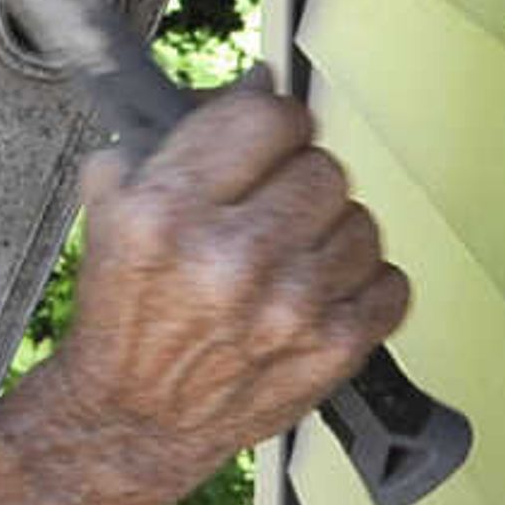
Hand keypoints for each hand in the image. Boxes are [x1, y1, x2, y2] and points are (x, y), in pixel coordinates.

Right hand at [43, 86, 410, 496]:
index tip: (270, 138)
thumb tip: (253, 85)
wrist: (134, 419)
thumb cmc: (128, 315)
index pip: (271, 116)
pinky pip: (390, 282)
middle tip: (272, 208)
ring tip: (293, 256)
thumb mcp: (113, 210)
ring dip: (332, 233)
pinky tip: (321, 292)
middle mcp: (232, 257)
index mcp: (170, 210)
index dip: (274, 121)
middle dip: (299, 181)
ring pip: (363, 221)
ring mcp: (290, 307)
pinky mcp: (333, 349)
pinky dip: (363, 285)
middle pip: (324, 167)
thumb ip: (174, 136)